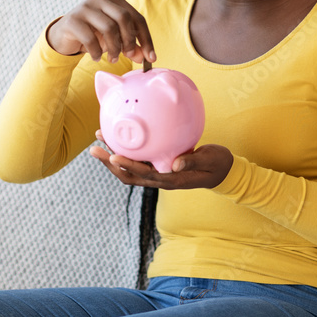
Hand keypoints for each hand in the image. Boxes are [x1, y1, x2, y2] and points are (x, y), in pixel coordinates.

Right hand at [46, 0, 155, 63]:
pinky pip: (90, 38)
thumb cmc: (93, 34)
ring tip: (112, 59)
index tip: (151, 58)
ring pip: (109, 28)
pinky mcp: (72, 20)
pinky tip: (96, 58)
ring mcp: (84, 7)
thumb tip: (145, 58)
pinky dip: (97, 52)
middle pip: (124, 18)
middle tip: (128, 56)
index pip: (137, 17)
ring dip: (114, 48)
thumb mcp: (114, 40)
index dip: (146, 38)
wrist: (63, 35)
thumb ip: (131, 46)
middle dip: (129, 41)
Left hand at [89, 131, 233, 189]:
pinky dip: (125, 151)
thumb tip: (175, 163)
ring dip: (113, 157)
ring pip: (129, 170)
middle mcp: (160, 178)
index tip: (113, 156)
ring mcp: (158, 173)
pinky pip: (137, 161)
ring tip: (99, 141)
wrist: (222, 171)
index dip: (128, 166)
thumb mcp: (210, 160)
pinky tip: (118, 137)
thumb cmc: (217, 164)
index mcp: (172, 179)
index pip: (145, 174)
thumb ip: (193, 161)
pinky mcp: (158, 166)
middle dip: (110, 164)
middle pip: (129, 175)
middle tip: (94, 149)